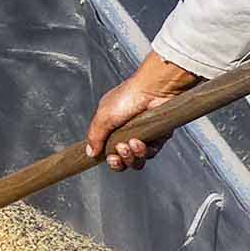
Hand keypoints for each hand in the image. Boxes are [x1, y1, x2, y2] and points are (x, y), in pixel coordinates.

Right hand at [81, 52, 204, 170]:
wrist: (153, 90)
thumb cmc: (129, 96)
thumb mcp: (103, 116)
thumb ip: (94, 136)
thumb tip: (90, 152)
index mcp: (112, 126)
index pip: (109, 150)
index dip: (110, 158)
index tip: (110, 157)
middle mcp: (128, 132)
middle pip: (124, 160)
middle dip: (121, 160)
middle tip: (120, 149)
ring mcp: (144, 135)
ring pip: (138, 160)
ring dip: (133, 156)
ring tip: (130, 143)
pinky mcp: (159, 136)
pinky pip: (152, 153)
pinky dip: (146, 151)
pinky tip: (141, 141)